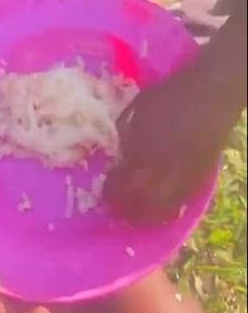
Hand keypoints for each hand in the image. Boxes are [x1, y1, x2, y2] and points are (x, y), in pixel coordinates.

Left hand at [104, 63, 231, 223]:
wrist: (208, 96)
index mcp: (142, 158)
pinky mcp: (201, 180)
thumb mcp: (133, 115)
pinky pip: (181, 204)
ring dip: (146, 216)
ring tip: (135, 210)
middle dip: (126, 212)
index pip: (120, 188)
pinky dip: (166, 208)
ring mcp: (185, 181)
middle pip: (141, 209)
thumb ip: (122, 139)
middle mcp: (164, 176)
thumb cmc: (165, 99)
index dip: (109, 194)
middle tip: (115, 206)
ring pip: (164, 212)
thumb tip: (114, 158)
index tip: (102, 190)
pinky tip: (157, 201)